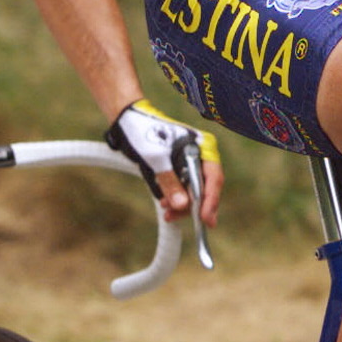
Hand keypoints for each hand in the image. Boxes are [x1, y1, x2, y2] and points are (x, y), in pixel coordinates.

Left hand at [105, 99, 222, 223]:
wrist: (127, 121)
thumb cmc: (144, 133)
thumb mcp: (156, 158)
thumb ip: (170, 181)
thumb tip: (183, 205)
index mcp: (202, 146)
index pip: (214, 177)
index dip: (211, 200)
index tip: (206, 219)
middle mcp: (200, 155)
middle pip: (206, 187)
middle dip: (194, 206)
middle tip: (179, 218)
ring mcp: (190, 163)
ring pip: (194, 192)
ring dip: (182, 205)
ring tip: (167, 212)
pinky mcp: (179, 169)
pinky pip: (183, 189)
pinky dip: (176, 199)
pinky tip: (165, 204)